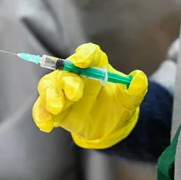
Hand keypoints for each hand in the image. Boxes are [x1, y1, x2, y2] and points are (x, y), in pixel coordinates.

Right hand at [32, 43, 147, 148]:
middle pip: (65, 70)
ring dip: (50, 95)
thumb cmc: (118, 104)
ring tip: (57, 107)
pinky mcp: (54, 108)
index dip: (84, 55)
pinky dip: (41, 115)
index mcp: (95, 65)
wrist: (110, 126)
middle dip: (68, 80)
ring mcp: (61, 91)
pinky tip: (46, 125)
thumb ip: (134, 90)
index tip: (83, 60)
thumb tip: (138, 78)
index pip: (88, 53)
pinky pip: (41, 108)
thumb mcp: (130, 99)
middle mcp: (75, 74)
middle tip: (76, 93)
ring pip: (48, 86)